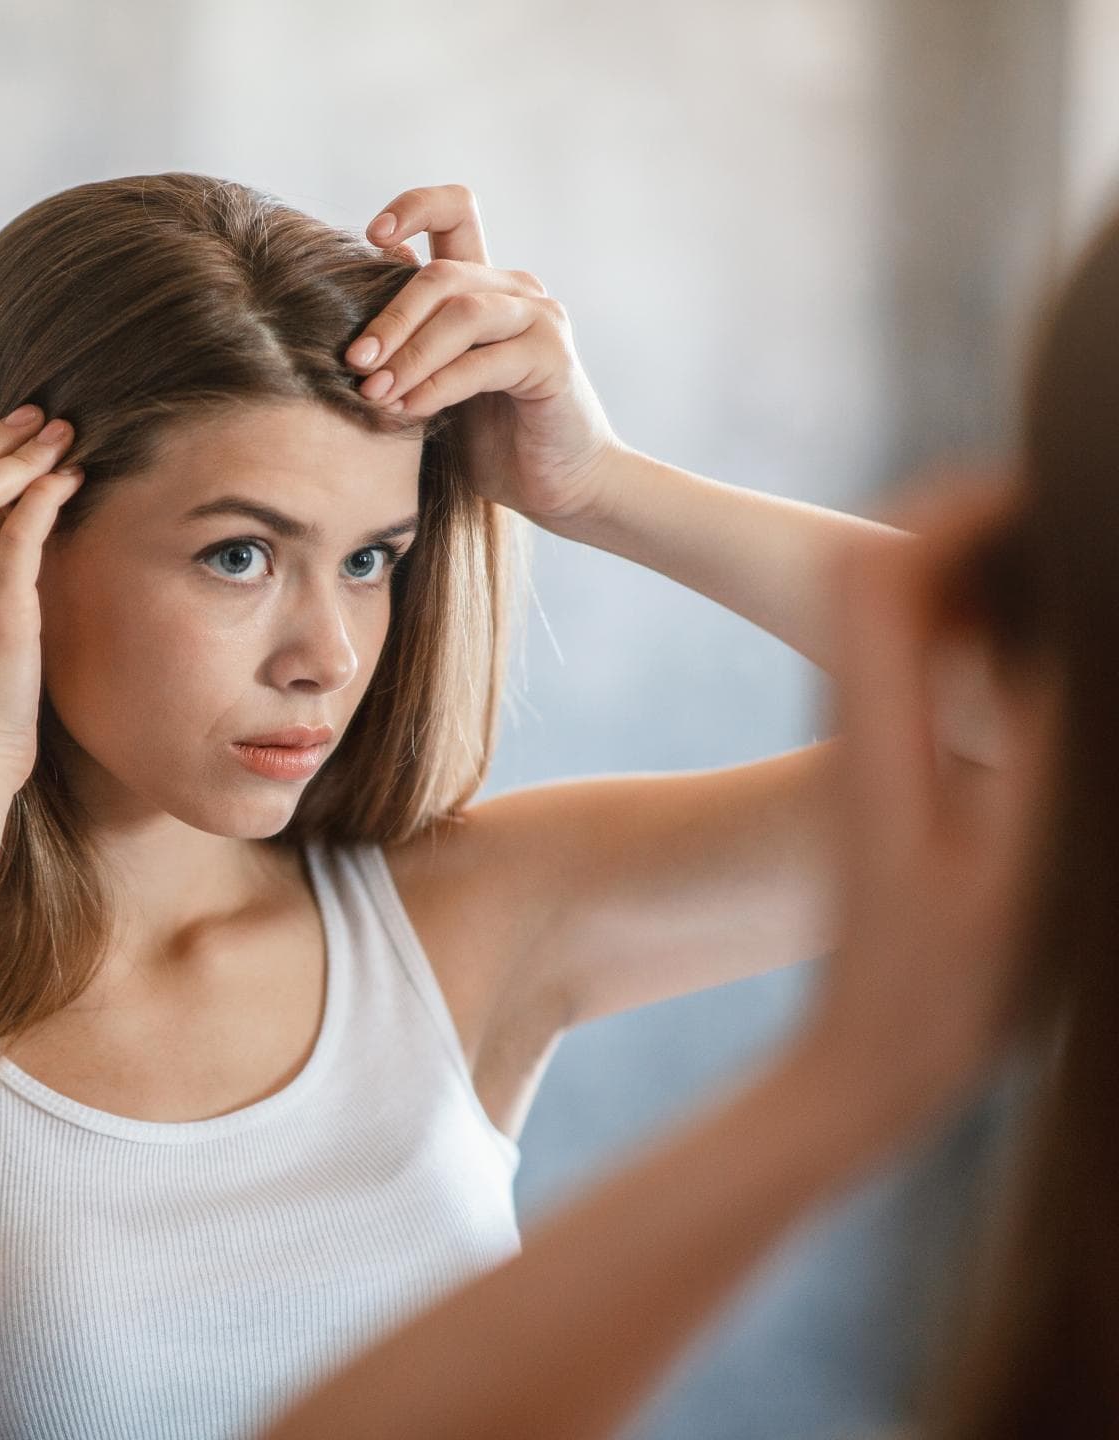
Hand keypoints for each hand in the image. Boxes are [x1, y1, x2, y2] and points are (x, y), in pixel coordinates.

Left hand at [348, 183, 620, 522]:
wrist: (557, 484)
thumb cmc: (490, 436)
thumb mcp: (432, 382)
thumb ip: (405, 342)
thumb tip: (345, 306)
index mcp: (483, 284)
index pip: (455, 211)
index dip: (414, 208)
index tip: (370, 234)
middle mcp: (515, 290)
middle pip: (442, 274)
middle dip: (389, 319)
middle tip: (354, 363)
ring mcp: (540, 320)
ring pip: (462, 313)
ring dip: (410, 355)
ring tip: (376, 395)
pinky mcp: (552, 358)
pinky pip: (483, 362)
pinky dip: (438, 386)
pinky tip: (410, 410)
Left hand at [798, 474, 1058, 1124]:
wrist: (866, 1064)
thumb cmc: (945, 986)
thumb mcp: (1012, 872)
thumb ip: (1037, 747)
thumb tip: (1067, 635)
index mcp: (875, 732)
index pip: (881, 570)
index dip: (955, 510)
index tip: (1046, 492)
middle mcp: (858, 722)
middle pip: (891, 573)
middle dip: (980, 528)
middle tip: (1077, 524)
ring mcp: (869, 745)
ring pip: (912, 618)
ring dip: (987, 580)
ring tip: (1077, 576)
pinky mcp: (890, 775)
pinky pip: (931, 671)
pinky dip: (988, 639)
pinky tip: (1053, 664)